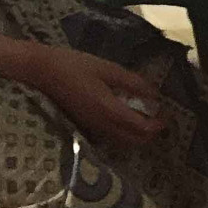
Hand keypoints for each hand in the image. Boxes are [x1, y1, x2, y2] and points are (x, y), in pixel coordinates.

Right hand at [23, 45, 164, 147]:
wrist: (40, 71)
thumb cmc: (73, 65)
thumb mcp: (107, 69)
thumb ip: (132, 82)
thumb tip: (154, 93)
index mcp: (110, 110)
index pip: (143, 128)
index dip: (159, 125)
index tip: (167, 115)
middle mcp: (103, 125)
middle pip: (136, 141)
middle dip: (152, 134)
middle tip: (159, 119)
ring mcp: (93, 127)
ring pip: (124, 142)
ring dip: (139, 136)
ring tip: (146, 119)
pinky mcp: (86, 126)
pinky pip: (112, 138)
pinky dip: (125, 134)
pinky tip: (126, 119)